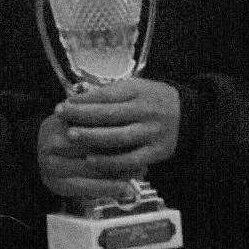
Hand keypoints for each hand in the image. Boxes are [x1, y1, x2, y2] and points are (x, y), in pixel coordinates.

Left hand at [39, 78, 179, 197]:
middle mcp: (146, 111)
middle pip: (109, 115)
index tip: (64, 103)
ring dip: (92, 138)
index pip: (106, 96)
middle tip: (60, 118)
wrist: (188, 115)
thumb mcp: (134, 87)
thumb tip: (77, 99)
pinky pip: (131, 159)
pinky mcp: (158, 152)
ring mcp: (153, 133)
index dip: (82, 100)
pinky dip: (110, 161)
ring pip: (118, 137)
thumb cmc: (151, 99)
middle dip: (82, 117)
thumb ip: (110, 94)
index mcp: (139, 91)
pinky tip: (92, 160)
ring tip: (71, 137)